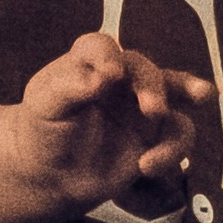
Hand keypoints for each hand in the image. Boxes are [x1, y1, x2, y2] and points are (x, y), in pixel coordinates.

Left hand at [19, 34, 214, 209]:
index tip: (111, 74)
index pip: (100, 47)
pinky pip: (178, 136)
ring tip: (155, 151)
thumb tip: (103, 76)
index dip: (107, 55)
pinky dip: (170, 152)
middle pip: (145, 69)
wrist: (53, 174)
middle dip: (152, 86)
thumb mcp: (45, 106)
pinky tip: (146, 167)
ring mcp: (142, 105)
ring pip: (176, 96)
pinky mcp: (157, 135)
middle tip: (152, 109)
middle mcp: (121, 80)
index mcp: (88, 64)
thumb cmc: (44, 130)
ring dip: (178, 112)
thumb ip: (68, 86)